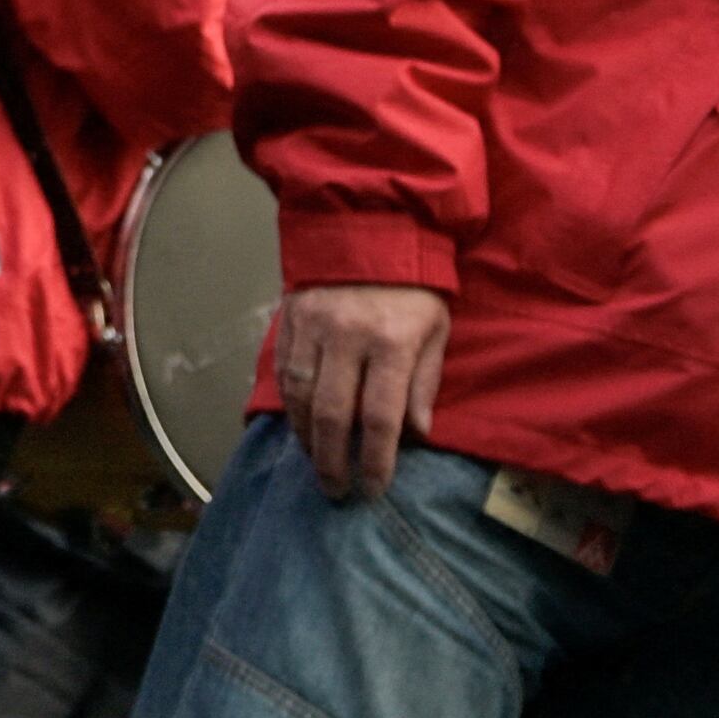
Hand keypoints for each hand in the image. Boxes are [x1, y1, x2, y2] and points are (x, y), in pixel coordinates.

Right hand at [274, 282, 447, 500]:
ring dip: (305, 438)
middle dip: (333, 461)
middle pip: (332, 414)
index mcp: (391, 342)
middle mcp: (346, 337)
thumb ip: (424, 383)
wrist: (369, 227)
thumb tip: (417, 434)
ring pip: (299, 397)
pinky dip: (288, 405)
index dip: (376, 461)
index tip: (374, 488)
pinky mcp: (290, 319)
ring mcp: (312, 328)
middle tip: (337, 490)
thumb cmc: (412, 287)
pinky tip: (298, 426)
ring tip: (316, 463)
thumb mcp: (436, 330)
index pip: (380, 417)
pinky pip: (282, 372)